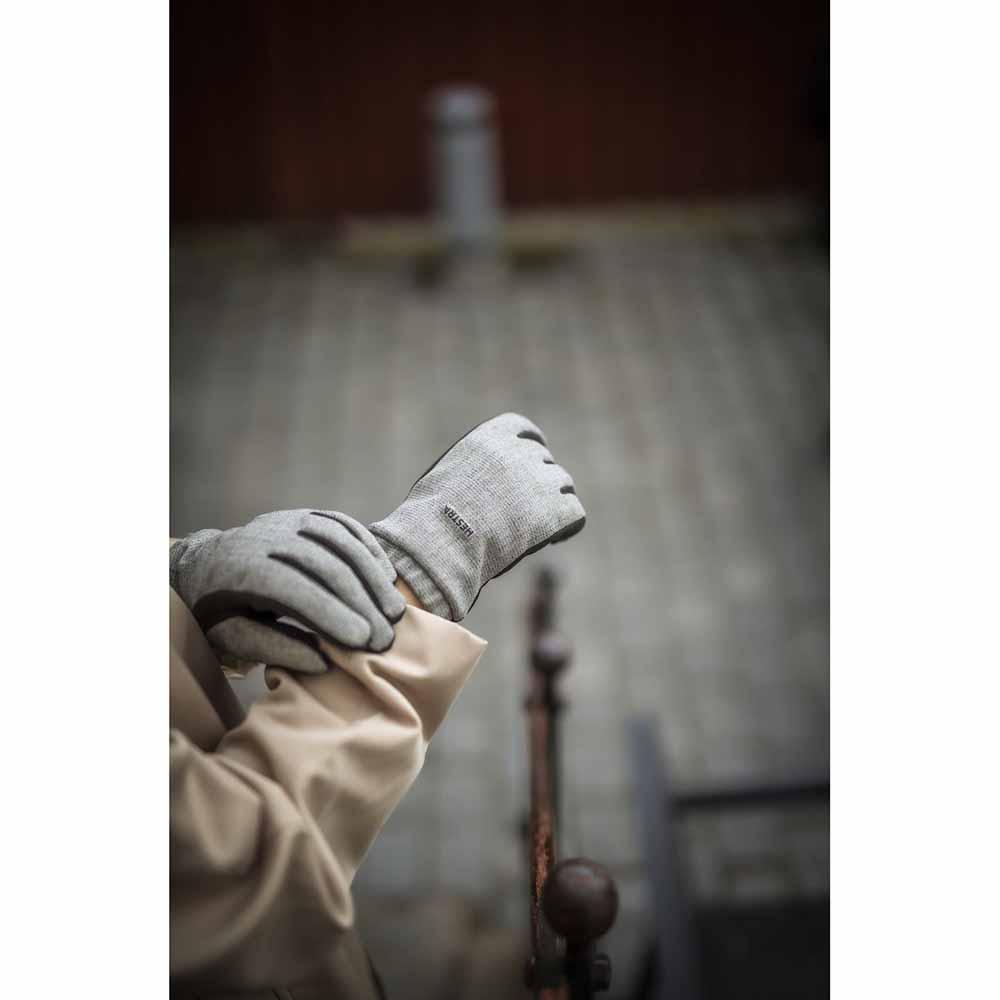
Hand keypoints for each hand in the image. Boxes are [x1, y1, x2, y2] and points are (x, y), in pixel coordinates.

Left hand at [170, 510, 406, 671]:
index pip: (294, 589)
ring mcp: (289, 520)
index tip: (361, 641)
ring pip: (341, 542)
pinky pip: (344, 526)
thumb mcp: (232, 637)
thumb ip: (275, 648)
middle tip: (385, 638)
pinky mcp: (305, 515)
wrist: (205, 564)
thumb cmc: (219, 611)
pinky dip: (369, 550)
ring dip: (373, 578)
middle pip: (324, 566)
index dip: (331, 614)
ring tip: (395, 612)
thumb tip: (322, 662)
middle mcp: (267, 536)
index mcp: (243, 569)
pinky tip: (387, 577)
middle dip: (360, 603)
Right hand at [370, 413, 585, 619]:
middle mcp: (519, 453)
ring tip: (539, 525)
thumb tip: (479, 488)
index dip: (531, 442)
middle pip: (543, 460)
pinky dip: (569, 523)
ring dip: (555, 499)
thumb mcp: (444, 476)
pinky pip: (575, 512)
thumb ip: (470, 470)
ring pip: (562, 483)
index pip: (522, 429)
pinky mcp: (554, 510)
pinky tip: (557, 537)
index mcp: (490, 438)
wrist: (444, 539)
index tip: (535, 453)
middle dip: (538, 478)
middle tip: (528, 506)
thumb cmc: (432, 518)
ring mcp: (540, 480)